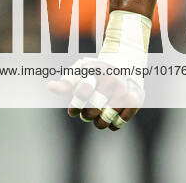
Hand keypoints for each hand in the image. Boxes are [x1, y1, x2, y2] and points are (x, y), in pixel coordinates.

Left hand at [48, 10, 150, 130]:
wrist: (126, 60)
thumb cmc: (97, 70)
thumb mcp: (81, 70)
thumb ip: (67, 81)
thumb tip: (50, 87)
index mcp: (95, 70)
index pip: (82, 92)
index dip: (75, 105)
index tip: (72, 112)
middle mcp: (111, 78)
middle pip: (94, 108)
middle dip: (86, 115)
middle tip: (85, 116)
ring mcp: (124, 89)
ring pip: (107, 117)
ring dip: (99, 123)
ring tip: (96, 120)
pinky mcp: (135, 99)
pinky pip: (120, 122)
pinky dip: (113, 125)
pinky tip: (110, 120)